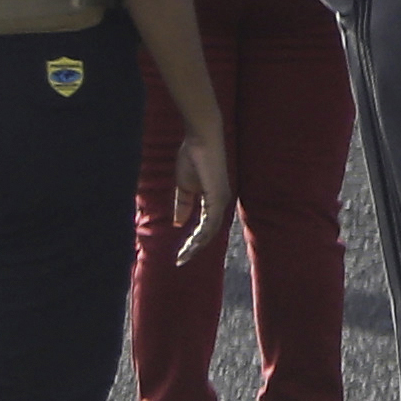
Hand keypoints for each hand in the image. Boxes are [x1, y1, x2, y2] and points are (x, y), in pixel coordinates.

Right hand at [168, 126, 231, 265]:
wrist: (200, 139)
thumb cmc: (192, 156)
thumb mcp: (184, 186)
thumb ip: (183, 205)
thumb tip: (178, 224)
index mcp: (213, 199)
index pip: (206, 227)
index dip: (193, 241)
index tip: (180, 253)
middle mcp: (221, 202)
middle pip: (209, 233)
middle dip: (194, 248)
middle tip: (181, 261)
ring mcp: (222, 199)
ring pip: (211, 230)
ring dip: (196, 245)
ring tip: (183, 256)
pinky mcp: (218, 195)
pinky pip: (212, 220)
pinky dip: (202, 233)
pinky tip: (192, 243)